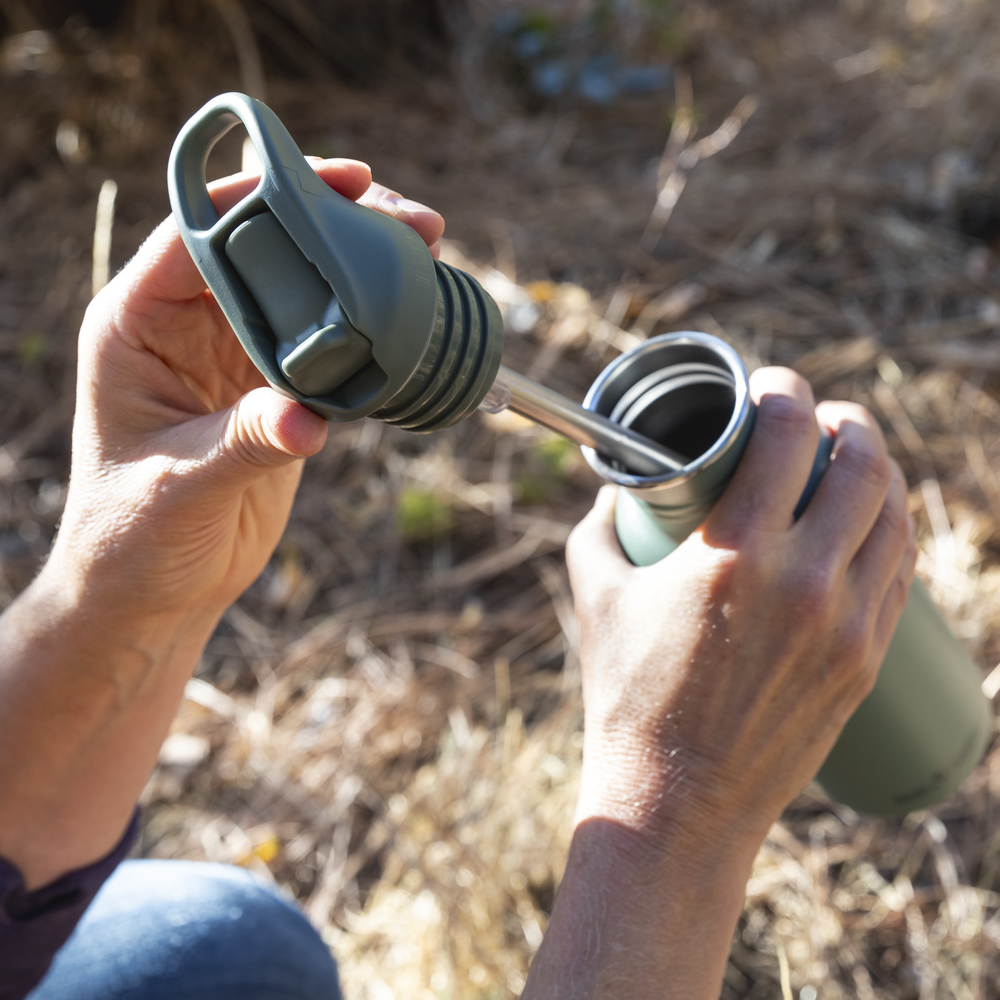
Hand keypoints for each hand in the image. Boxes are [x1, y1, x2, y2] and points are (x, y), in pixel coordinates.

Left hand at [0, 163, 443, 887]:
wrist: (155, 589)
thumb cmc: (133, 539)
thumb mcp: (179, 488)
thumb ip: (243, 443)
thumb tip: (311, 421)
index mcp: (139, 324)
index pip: (204, 234)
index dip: (268, 197)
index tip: (340, 182)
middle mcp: (188, 327)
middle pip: (270, 249)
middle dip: (338, 225)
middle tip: (412, 221)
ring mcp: (237, 358)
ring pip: (309, 290)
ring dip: (365, 270)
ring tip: (428, 254)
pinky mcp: (277, 392)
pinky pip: (332, 344)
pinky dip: (373, 330)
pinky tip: (415, 318)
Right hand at [521, 367, 915, 999]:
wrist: (677, 801)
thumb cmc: (628, 696)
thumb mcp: (598, 598)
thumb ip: (600, 530)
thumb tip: (613, 490)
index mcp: (733, 555)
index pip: (786, 433)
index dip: (784, 391)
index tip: (769, 388)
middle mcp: (803, 582)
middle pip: (862, 463)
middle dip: (845, 422)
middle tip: (820, 420)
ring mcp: (846, 625)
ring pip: (895, 516)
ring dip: (879, 471)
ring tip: (850, 461)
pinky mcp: (867, 661)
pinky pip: (900, 572)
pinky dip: (890, 529)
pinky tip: (869, 522)